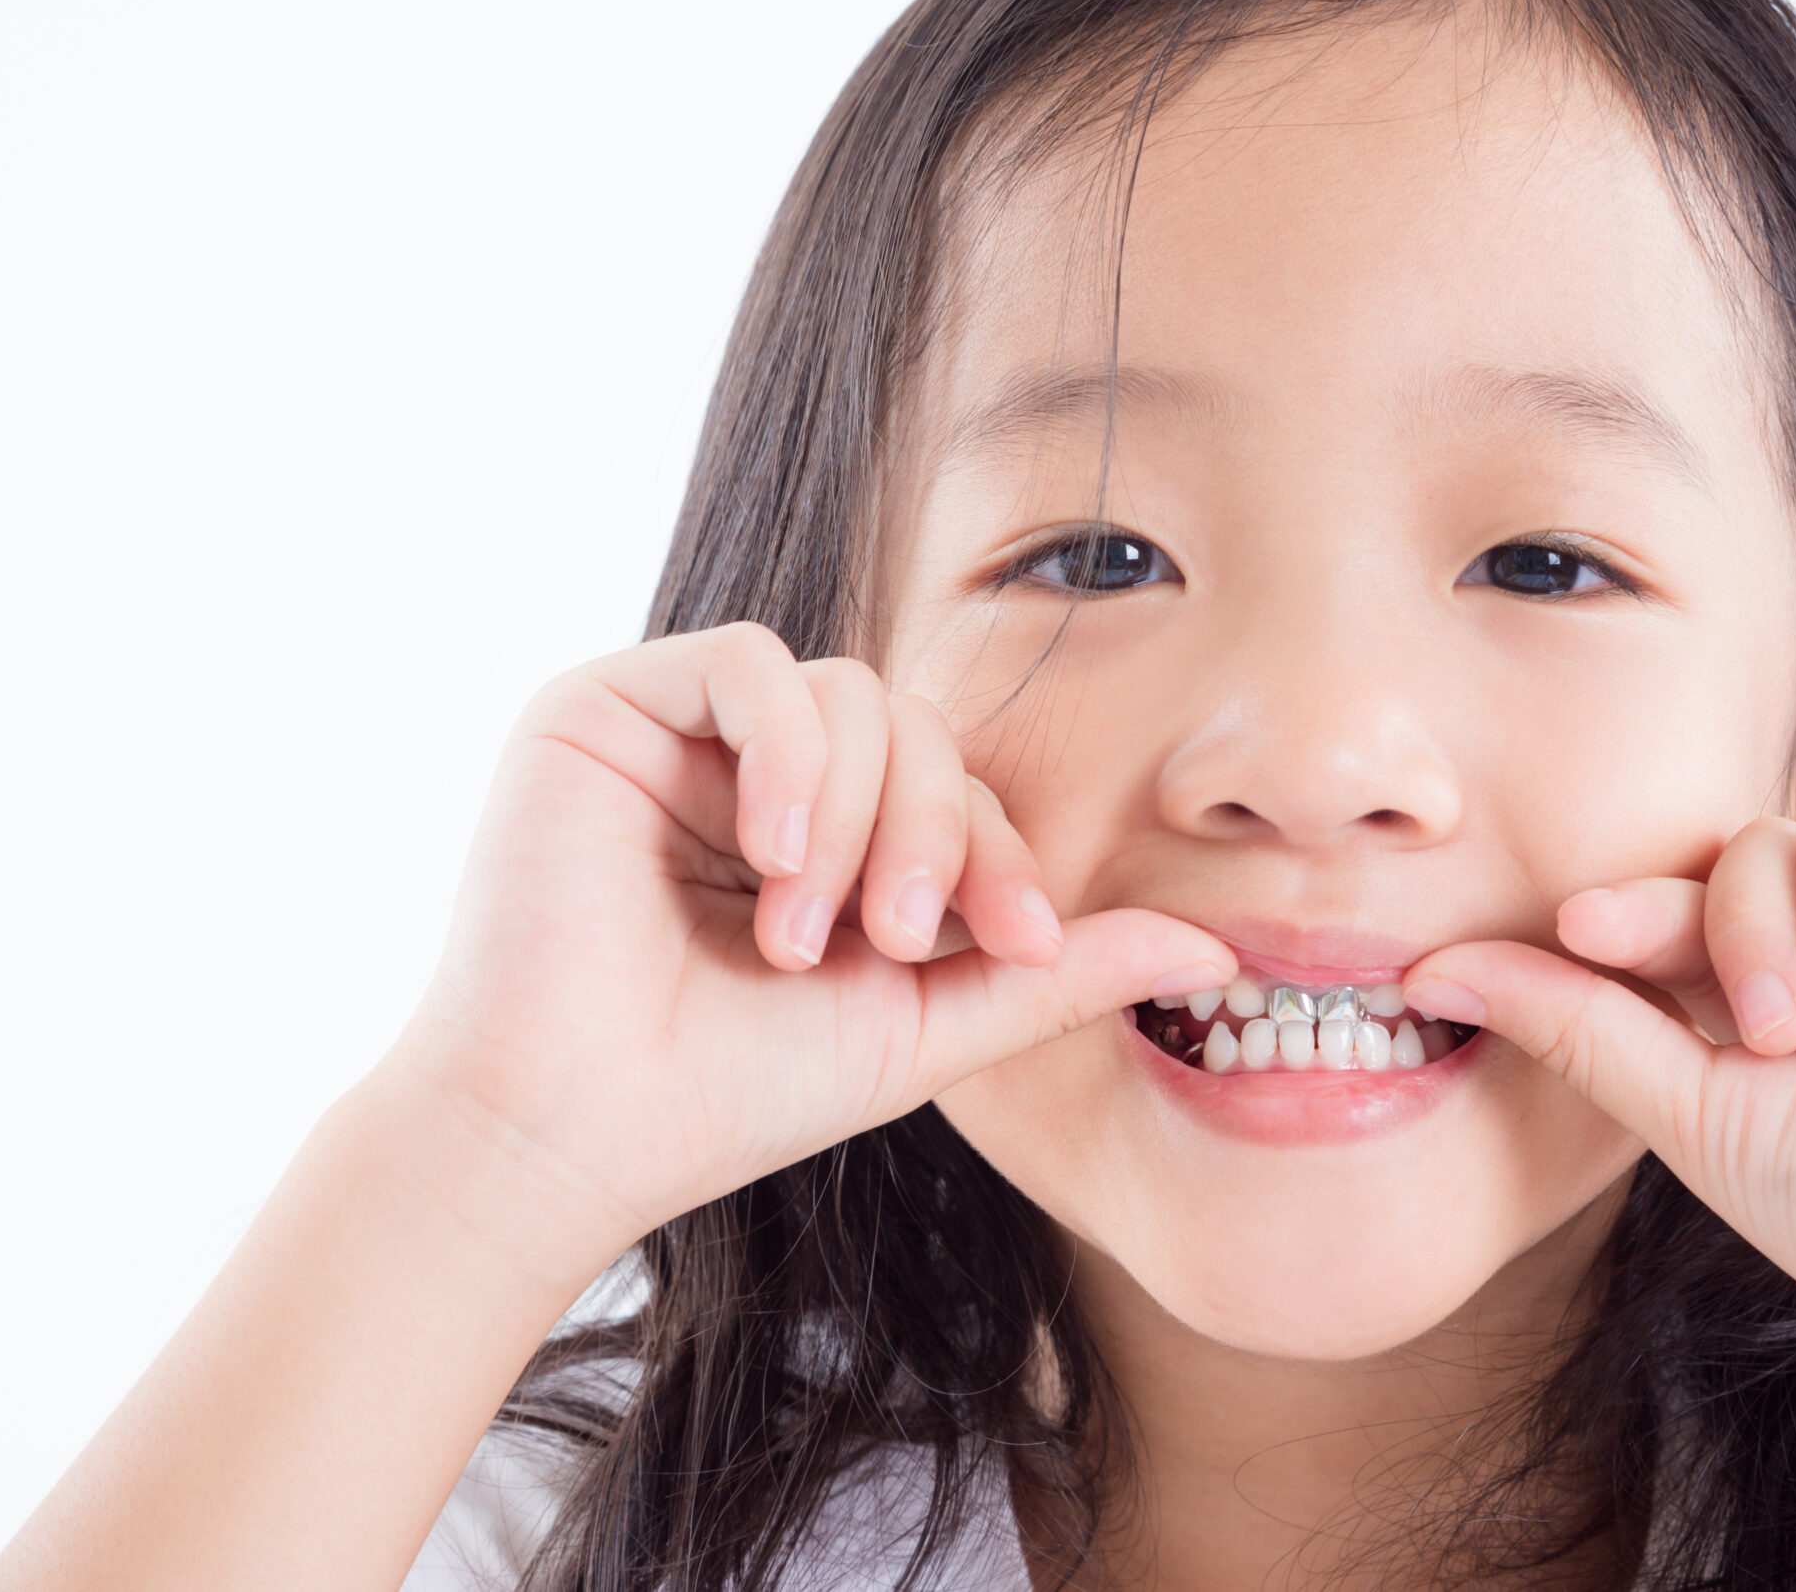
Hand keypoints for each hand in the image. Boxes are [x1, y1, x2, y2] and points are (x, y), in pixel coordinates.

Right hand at [383, 622, 1233, 1279]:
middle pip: (916, 729)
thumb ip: (1055, 973)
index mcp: (837, 837)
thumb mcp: (928, 1028)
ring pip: (850, 697)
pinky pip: (754, 665)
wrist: (574, 1130)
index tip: (1018, 943)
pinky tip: (774, 851)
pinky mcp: (610, 703)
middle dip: (935, 834)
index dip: (1002, 854)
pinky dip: (789, 754)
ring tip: (801, 932)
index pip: (959, 792)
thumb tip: (1221, 951)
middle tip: (894, 941)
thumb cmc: (734, 1092)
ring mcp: (691, 734)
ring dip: (856, 817)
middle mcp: (767, 772)